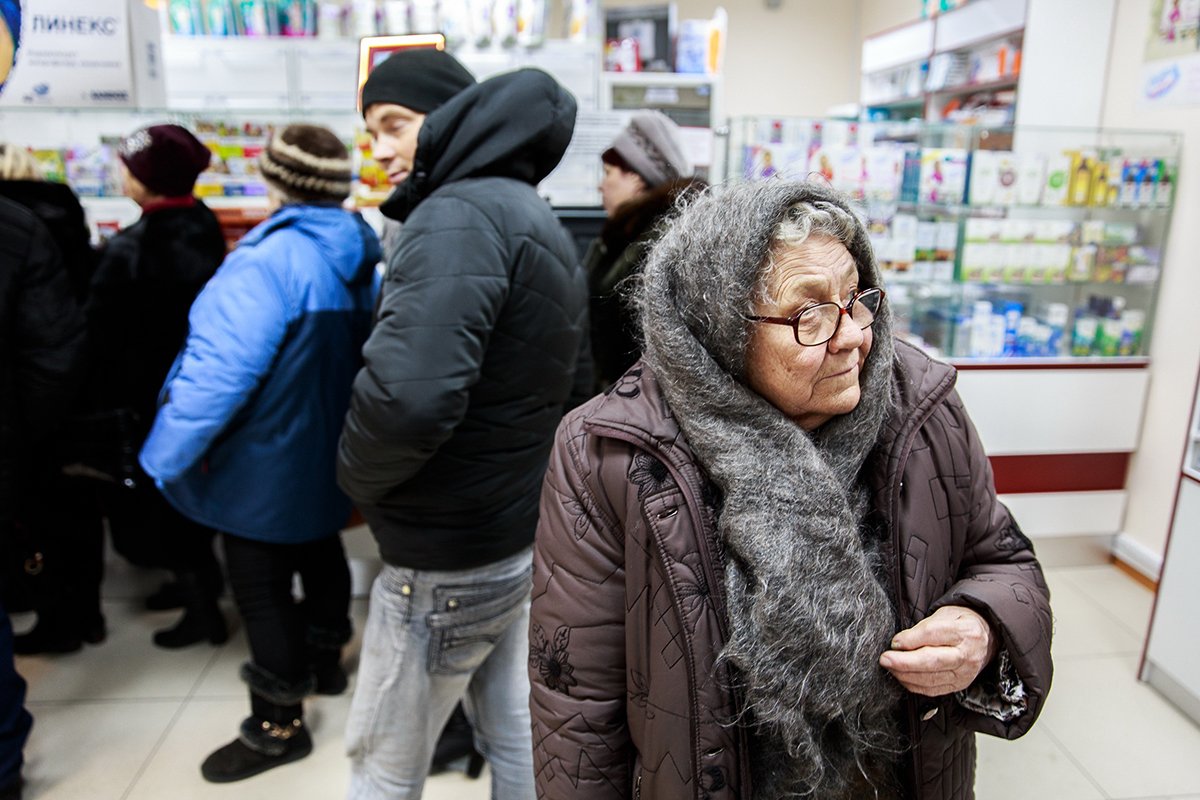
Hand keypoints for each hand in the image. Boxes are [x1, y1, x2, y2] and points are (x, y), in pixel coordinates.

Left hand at [879, 605, 998, 696]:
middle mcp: (968, 655)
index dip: (910, 639)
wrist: (984, 637)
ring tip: (890, 667)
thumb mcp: (943, 614)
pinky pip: (933, 690)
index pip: (933, 635)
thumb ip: (923, 628)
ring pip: (931, 679)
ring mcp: (965, 673)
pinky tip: (902, 677)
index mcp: (965, 631)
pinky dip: (914, 685)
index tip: (894, 642)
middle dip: (904, 662)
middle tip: (885, 659)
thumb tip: (899, 644)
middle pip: (932, 661)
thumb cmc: (959, 622)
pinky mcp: (959, 686)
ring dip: (905, 675)